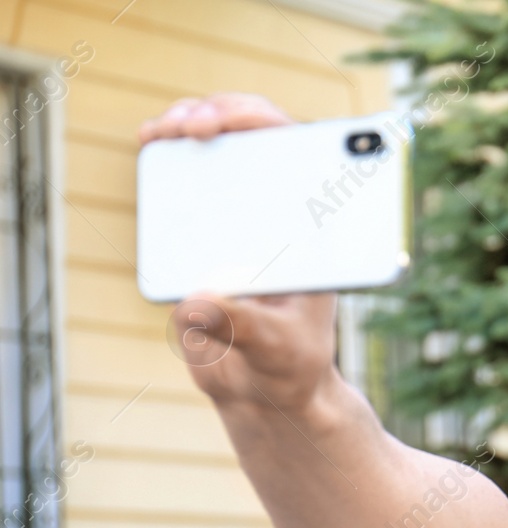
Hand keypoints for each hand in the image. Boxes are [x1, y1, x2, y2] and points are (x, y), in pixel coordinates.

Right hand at [139, 93, 338, 412]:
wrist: (264, 390)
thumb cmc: (289, 364)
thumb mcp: (276, 348)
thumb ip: (242, 327)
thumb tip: (198, 301)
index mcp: (315, 237)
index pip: (307, 162)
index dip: (278, 132)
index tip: (247, 125)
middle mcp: (281, 218)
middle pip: (259, 142)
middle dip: (226, 117)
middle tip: (195, 125)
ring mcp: (241, 221)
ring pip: (220, 150)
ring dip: (190, 123)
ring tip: (166, 130)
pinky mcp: (202, 234)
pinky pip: (185, 183)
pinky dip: (167, 156)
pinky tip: (151, 143)